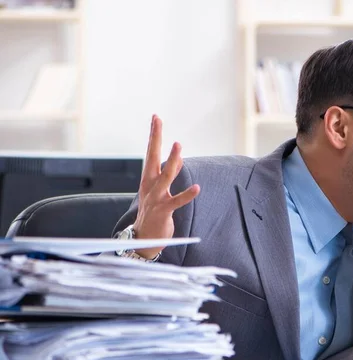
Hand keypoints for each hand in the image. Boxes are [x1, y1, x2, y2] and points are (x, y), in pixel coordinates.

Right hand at [133, 115, 199, 258]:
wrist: (144, 238)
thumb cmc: (153, 212)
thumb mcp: (158, 191)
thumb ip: (169, 175)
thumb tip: (179, 159)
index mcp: (148, 179)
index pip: (151, 153)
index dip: (154, 135)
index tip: (156, 118)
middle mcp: (150, 185)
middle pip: (152, 158)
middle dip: (155, 139)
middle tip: (158, 121)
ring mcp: (156, 198)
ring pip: (165, 176)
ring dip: (172, 161)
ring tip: (179, 146)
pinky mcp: (163, 211)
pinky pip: (177, 201)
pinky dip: (187, 195)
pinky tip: (197, 188)